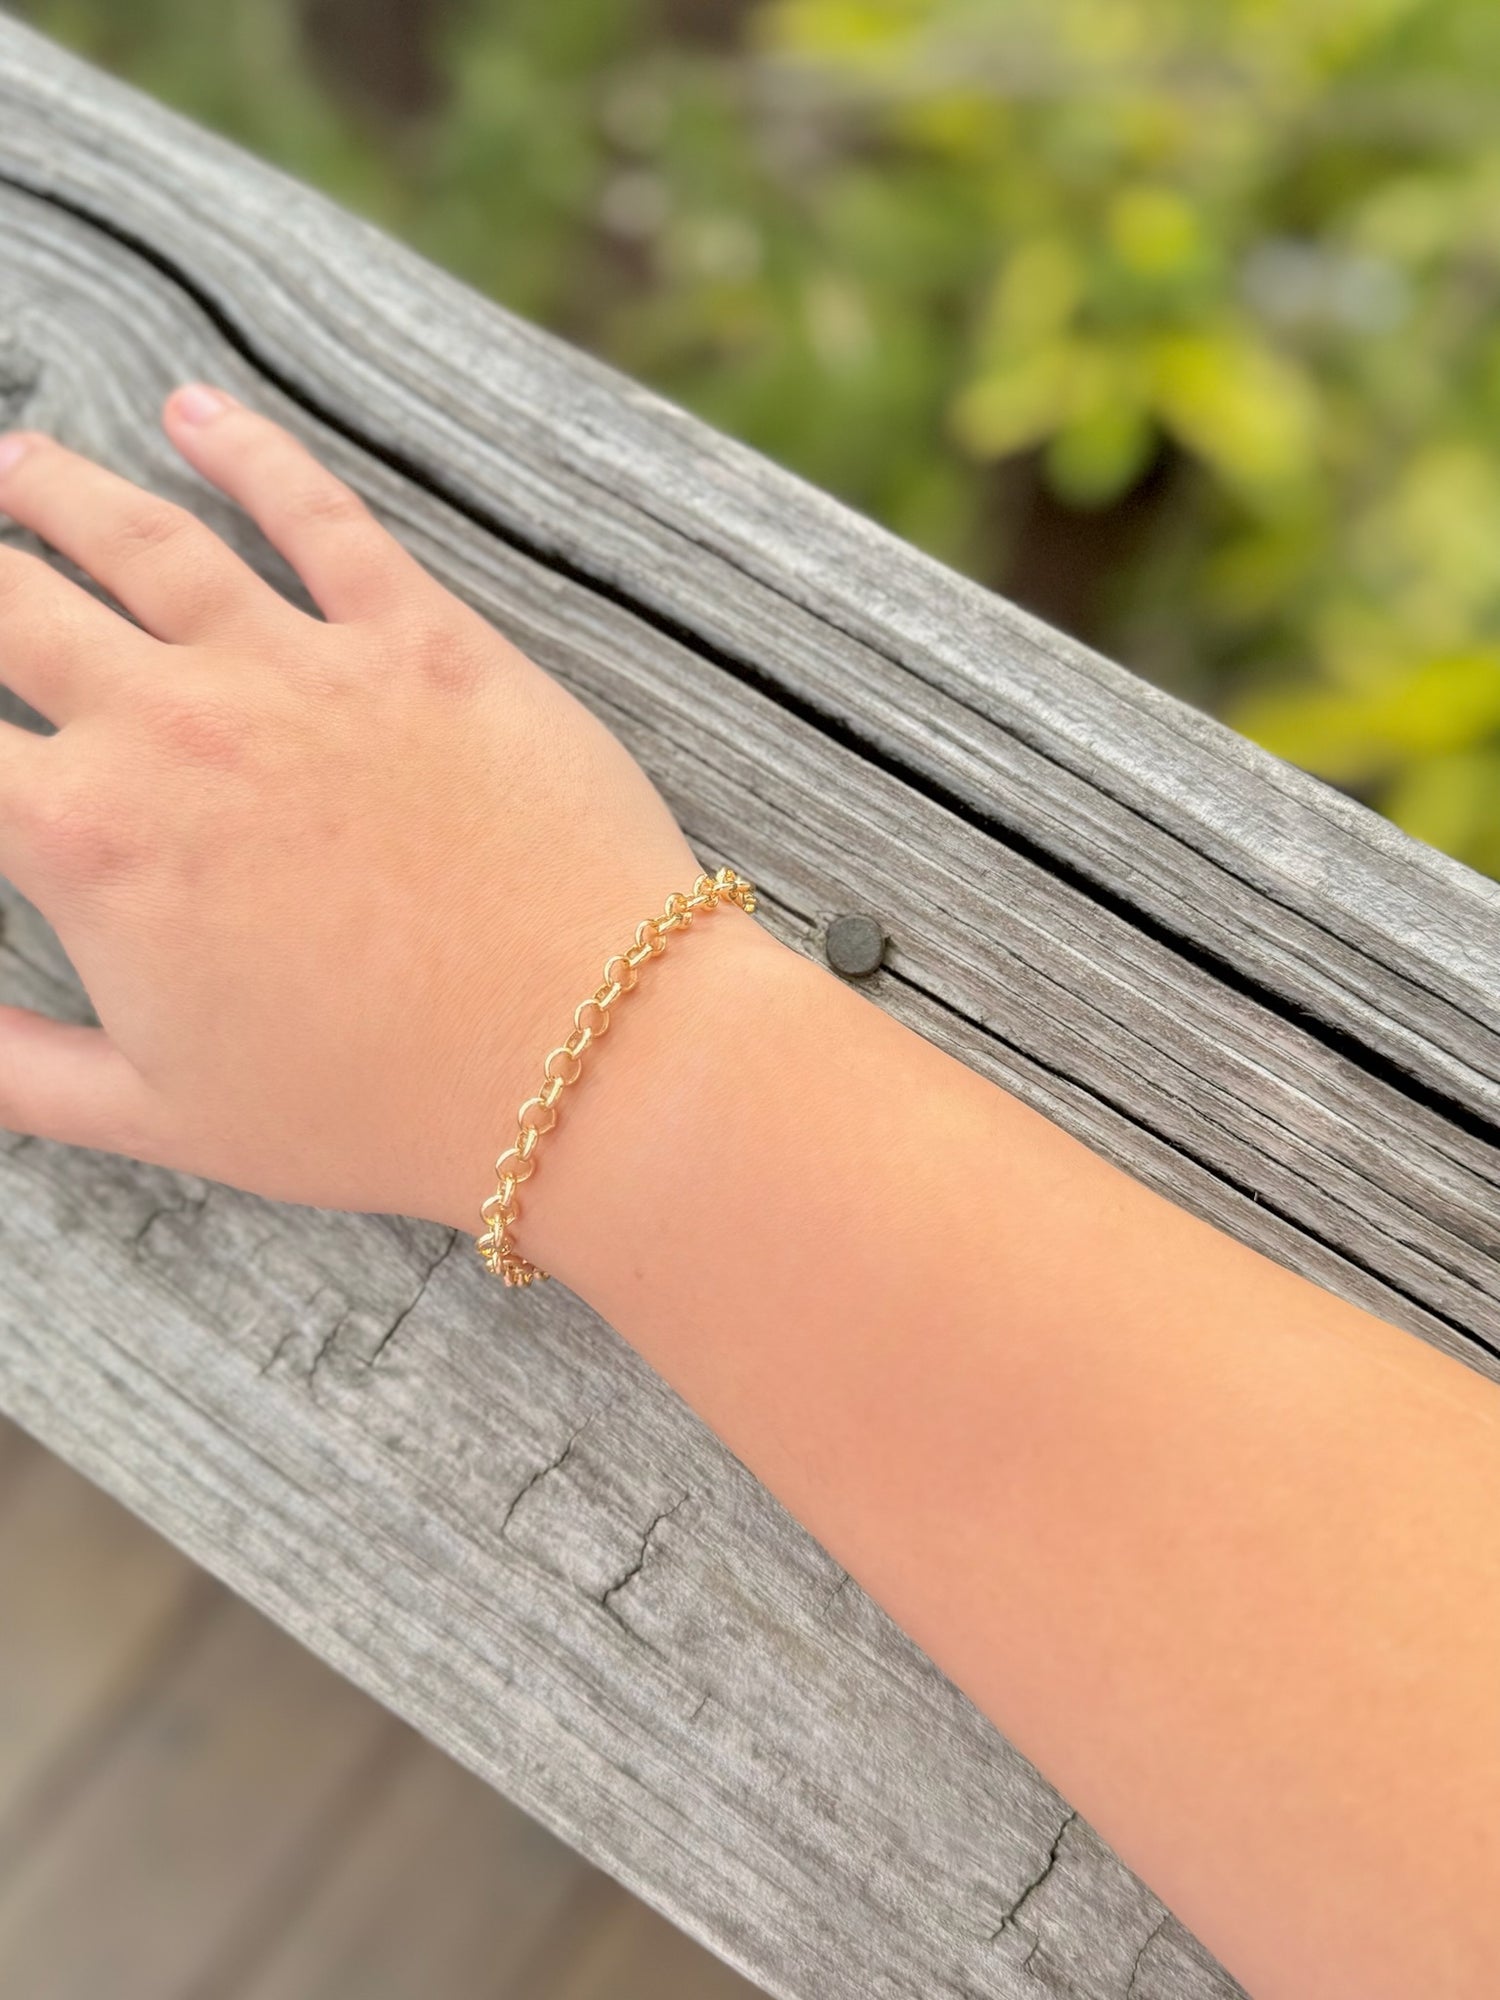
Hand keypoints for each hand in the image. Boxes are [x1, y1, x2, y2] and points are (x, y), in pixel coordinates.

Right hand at [0, 386, 755, 1242]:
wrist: (587, 1055)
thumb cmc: (379, 1105)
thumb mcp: (162, 1116)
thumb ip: (15, 1067)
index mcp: (89, 841)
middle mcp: (172, 726)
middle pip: (11, 607)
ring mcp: (299, 666)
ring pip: (139, 539)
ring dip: (55, 490)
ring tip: (10, 463)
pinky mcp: (419, 638)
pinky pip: (316, 514)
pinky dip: (249, 451)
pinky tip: (198, 413)